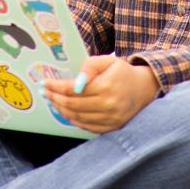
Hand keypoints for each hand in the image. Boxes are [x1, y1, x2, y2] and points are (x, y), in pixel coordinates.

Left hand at [44, 55, 159, 132]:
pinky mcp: (112, 127)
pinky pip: (87, 127)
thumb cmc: (122, 72)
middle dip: (55, 99)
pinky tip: (66, 112)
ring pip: (78, 118)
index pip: (73, 90)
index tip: (45, 84)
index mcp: (106, 86)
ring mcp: (111, 119)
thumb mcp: (108, 60)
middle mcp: (109, 105)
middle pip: (73, 105)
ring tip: (53, 101)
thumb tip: (75, 81)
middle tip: (45, 93)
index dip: (56, 87)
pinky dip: (74, 120)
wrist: (144, 88)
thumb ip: (90, 66)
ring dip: (61, 110)